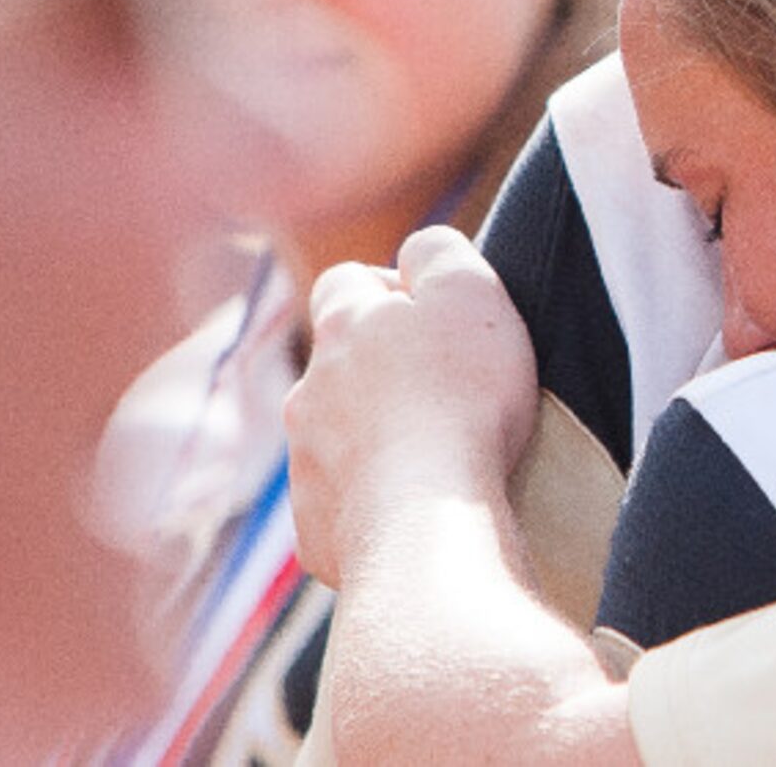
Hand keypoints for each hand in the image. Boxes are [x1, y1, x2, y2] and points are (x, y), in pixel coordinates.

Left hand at [285, 227, 538, 587]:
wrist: (425, 516)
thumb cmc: (460, 396)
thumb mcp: (471, 290)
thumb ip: (439, 251)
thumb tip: (418, 249)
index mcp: (344, 325)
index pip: (346, 282)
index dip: (391, 290)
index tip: (436, 317)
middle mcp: (309, 389)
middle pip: (340, 361)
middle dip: (384, 369)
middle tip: (446, 388)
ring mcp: (304, 460)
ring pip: (336, 431)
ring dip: (377, 432)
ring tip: (438, 451)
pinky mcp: (315, 525)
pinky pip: (341, 500)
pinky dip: (374, 496)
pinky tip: (418, 503)